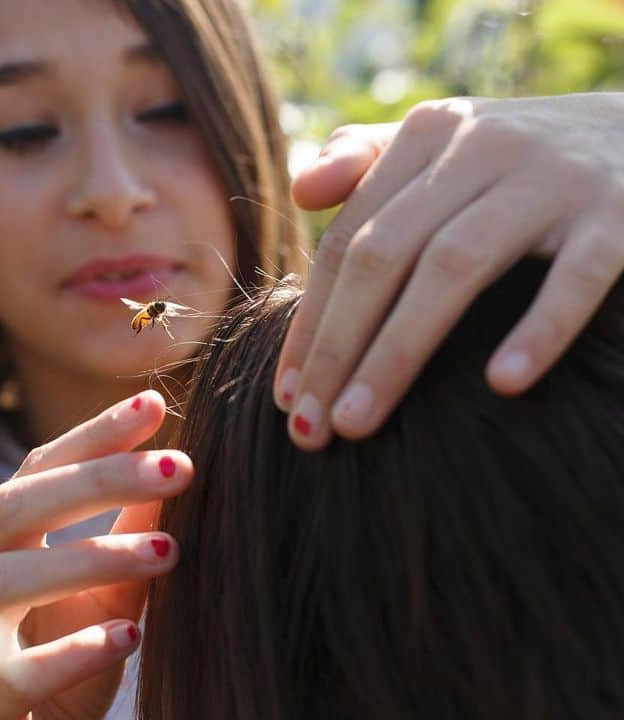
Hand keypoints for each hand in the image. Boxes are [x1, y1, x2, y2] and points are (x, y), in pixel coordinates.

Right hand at [0, 390, 191, 718]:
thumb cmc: (65, 666)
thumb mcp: (109, 596)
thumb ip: (132, 538)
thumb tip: (177, 463)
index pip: (37, 472)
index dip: (90, 436)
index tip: (153, 405)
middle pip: (11, 507)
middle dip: (94, 480)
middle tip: (179, 467)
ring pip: (4, 581)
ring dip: (87, 559)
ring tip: (167, 555)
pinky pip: (9, 675)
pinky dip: (68, 653)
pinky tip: (127, 639)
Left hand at [276, 93, 623, 449]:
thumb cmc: (514, 161)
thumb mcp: (441, 145)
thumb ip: (364, 161)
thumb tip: (298, 192)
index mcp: (426, 136)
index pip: (348, 239)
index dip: (310, 320)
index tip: (286, 395)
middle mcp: (479, 147)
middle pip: (384, 256)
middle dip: (336, 347)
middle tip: (309, 427)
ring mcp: (550, 178)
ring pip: (454, 267)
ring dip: (397, 352)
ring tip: (357, 422)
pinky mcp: (618, 214)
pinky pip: (574, 278)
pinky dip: (538, 329)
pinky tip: (501, 385)